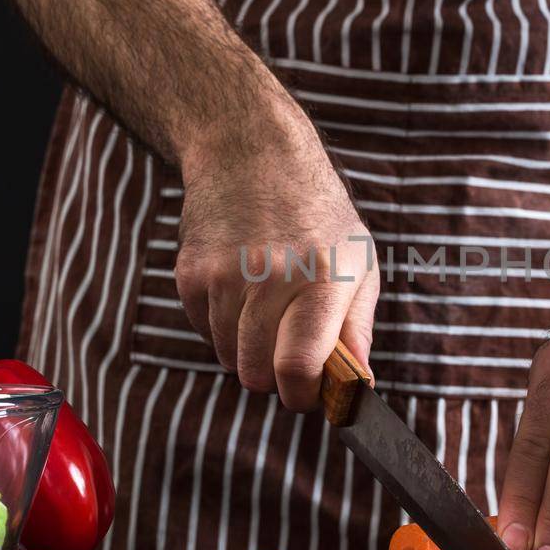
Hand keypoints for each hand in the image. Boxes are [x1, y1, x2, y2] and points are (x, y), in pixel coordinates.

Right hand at [173, 101, 377, 411]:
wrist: (250, 154)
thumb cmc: (317, 214)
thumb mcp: (359, 260)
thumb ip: (359, 327)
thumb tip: (357, 384)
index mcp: (322, 279)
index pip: (298, 366)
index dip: (302, 395)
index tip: (308, 393)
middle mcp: (271, 277)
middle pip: (257, 374)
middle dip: (274, 378)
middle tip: (288, 354)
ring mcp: (224, 276)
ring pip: (228, 358)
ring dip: (247, 350)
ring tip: (267, 307)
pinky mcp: (190, 275)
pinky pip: (205, 332)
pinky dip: (223, 326)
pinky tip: (241, 288)